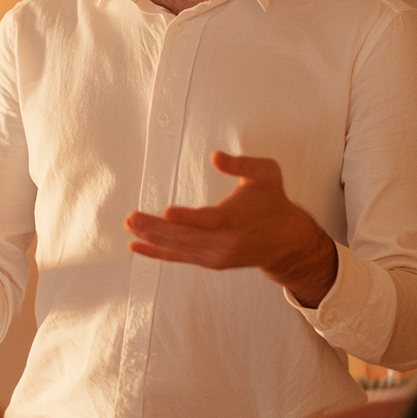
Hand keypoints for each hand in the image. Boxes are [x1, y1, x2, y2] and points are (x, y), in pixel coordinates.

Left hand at [124, 151, 335, 306]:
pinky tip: (136, 246)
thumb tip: (215, 156)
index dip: (187, 218)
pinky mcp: (209, 261)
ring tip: (130, 225)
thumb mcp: (267, 174)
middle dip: (156, 227)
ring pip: (180, 247)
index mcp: (236, 219)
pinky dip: (157, 252)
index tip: (166, 212)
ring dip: (152, 237)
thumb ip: (241, 164)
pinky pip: (179, 257)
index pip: (208, 220)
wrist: (286, 242)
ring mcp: (216, 255)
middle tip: (132, 217)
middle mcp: (225, 241)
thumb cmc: (273, 202)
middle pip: (187, 236)